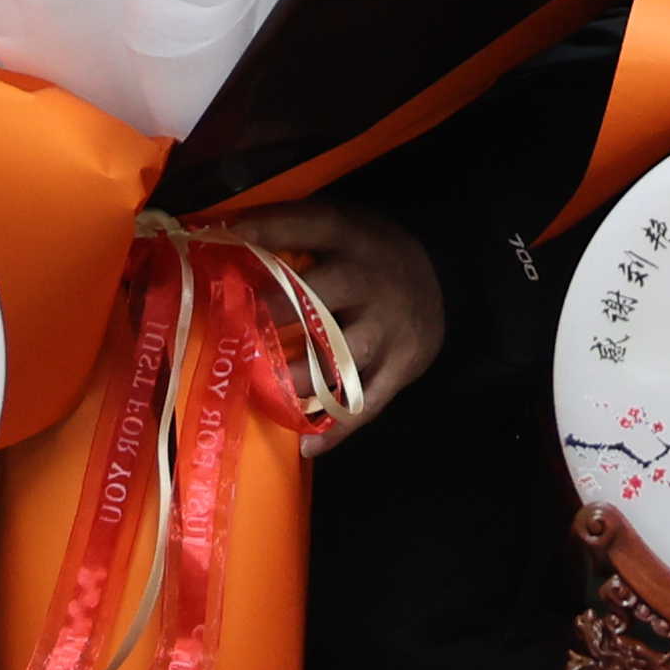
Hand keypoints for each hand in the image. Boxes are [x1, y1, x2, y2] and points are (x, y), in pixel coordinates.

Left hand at [226, 204, 445, 449]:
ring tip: (264, 389)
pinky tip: (306, 446)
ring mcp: (388, 327)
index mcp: (353, 237)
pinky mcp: (403, 365)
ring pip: (342, 357)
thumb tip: (224, 234)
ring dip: (300, 377)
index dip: (269, 229)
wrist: (445, 277)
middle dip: (278, 311)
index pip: (309, 226)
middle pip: (323, 296)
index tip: (228, 238)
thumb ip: (296, 229)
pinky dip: (338, 429)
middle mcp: (371, 281)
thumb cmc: (370, 252)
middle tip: (235, 326)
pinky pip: (368, 402)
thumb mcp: (345, 223)